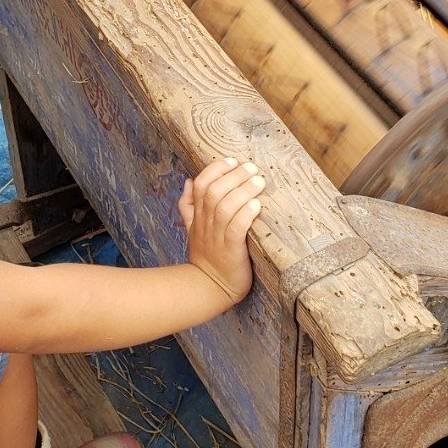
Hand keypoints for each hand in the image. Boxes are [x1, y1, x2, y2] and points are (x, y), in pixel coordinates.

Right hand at [179, 158, 263, 305]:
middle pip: (215, 192)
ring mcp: (217, 237)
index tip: (232, 160)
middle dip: (234, 176)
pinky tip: (257, 205)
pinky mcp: (231, 250)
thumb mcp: (193, 228)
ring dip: (243, 191)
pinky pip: (237, 229)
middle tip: (252, 167)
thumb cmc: (206, 255)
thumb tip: (189, 181)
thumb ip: (189, 204)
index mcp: (198, 215)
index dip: (216, 169)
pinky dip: (246, 215)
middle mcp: (206, 223)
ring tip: (259, 181)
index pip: (202, 184)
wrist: (208, 287)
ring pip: (226, 207)